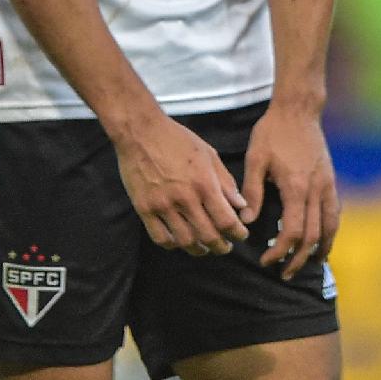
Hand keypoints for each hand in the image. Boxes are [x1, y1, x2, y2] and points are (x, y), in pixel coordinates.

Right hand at [111, 111, 250, 256]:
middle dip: (221, 246)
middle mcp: (185, 198)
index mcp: (204, 183)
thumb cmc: (176, 139)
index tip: (241, 235)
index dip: (238, 234)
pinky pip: (160, 237)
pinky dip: (172, 244)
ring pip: (185, 241)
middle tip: (225, 246)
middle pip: (208, 236)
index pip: (226, 221)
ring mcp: (163, 205)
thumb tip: (241, 205)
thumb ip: (226, 182)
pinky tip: (179, 241)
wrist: (140, 131)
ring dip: (199, 250)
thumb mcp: (208, 154)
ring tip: (204, 247)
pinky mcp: (144, 208)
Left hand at [242, 103, 338, 279]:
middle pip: (313, 236)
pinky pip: (335, 212)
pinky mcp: (330, 180)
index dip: (280, 251)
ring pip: (330, 227)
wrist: (298, 110)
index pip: (293, 232)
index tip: (267, 260)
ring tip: (310, 264)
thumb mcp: (255, 159)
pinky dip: (331, 230)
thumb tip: (246, 222)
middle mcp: (316, 190)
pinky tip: (323, 239)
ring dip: (321, 249)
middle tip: (285, 273)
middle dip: (299, 259)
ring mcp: (327, 185)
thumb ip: (252, 191)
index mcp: (296, 187)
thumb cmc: (272, 132)